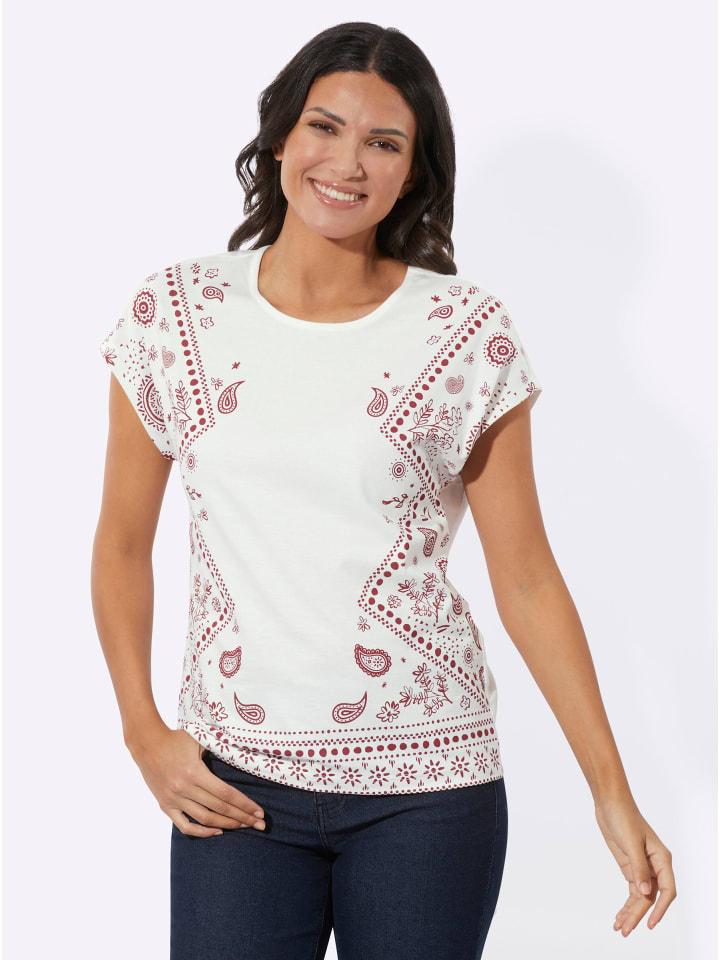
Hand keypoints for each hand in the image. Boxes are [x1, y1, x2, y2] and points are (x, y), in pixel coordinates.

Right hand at [127, 725, 266, 837]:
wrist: (147, 744)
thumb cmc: (176, 738)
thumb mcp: (199, 738)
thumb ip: (219, 747)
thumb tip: (243, 751)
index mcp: (195, 773)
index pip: (226, 794)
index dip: (244, 804)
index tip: (259, 812)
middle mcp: (184, 789)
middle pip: (219, 808)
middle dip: (242, 817)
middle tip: (260, 824)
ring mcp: (174, 799)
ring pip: (205, 819)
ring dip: (227, 825)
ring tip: (243, 826)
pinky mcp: (165, 806)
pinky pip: (185, 826)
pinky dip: (201, 832)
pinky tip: (217, 831)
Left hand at [593, 793, 675, 935]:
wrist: (610, 803)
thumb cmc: (623, 817)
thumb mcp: (630, 842)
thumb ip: (638, 868)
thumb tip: (646, 892)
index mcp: (662, 859)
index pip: (667, 890)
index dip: (660, 909)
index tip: (650, 923)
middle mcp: (655, 866)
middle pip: (651, 898)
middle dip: (638, 915)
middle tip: (626, 931)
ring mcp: (642, 868)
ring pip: (641, 897)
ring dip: (631, 913)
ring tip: (620, 929)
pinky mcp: (630, 867)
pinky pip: (632, 891)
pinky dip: (626, 904)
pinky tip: (619, 916)